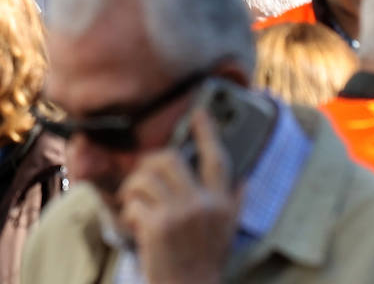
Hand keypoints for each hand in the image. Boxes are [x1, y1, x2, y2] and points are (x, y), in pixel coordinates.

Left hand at [116, 108, 238, 283]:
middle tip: (143, 178)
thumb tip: (244, 181)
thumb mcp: (227, 232)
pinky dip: (128, 212)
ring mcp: (179, 214)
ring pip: (145, 177)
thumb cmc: (204, 261)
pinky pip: (133, 202)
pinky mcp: (156, 226)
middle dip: (149, 164)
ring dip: (133, 189)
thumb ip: (235, 204)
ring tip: (136, 203)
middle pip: (169, 158)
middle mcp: (202, 205)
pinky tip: (135, 225)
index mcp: (221, 203)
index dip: (208, 132)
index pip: (216, 159)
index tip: (199, 113)